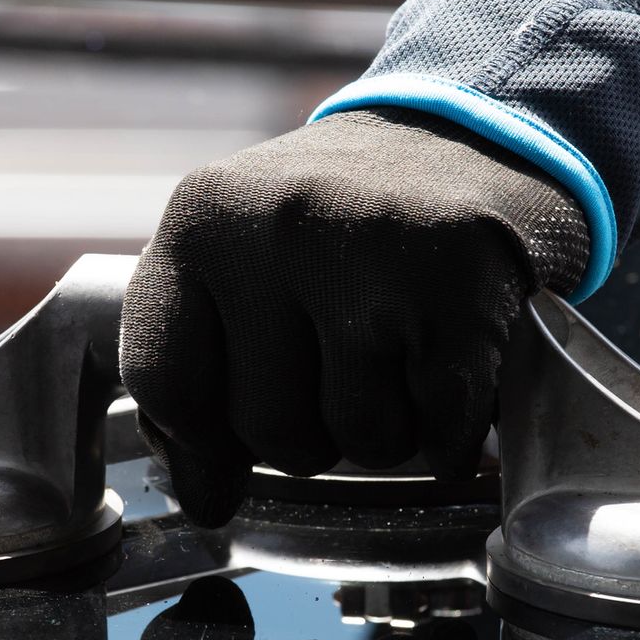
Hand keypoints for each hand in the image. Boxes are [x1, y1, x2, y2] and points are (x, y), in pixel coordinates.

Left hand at [121, 106, 587, 524]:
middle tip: (342, 368)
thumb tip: (202, 498)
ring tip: (397, 357)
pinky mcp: (462, 285)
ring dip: (386, 430)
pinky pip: (442, 432)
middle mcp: (278, 224)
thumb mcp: (240, 264)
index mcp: (202, 220)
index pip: (164, 381)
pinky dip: (451, 432)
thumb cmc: (341, 228)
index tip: (229, 445)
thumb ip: (195, 369)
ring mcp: (374, 252)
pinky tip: (447, 371)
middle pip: (266, 429)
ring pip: (360, 440)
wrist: (474, 141)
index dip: (198, 438)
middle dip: (308, 431)